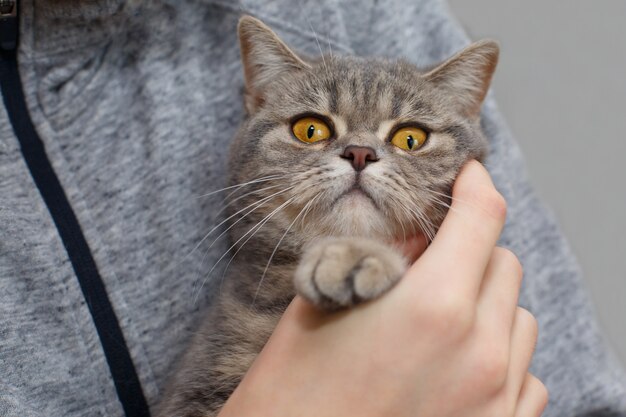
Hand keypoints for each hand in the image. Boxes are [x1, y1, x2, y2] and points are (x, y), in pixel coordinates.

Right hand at [218, 161, 547, 416]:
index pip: (481, 216)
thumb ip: (381, 260)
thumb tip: (421, 242)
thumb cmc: (291, 391)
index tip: (465, 176)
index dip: (474, 183)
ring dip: (486, 304)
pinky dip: (498, 355)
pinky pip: (526, 374)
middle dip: (470, 249)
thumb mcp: (324, 302)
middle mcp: (479, 351)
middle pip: (504, 263)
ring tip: (440, 319)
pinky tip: (456, 364)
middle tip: (430, 260)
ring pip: (518, 318)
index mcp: (432, 306)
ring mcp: (496, 397)